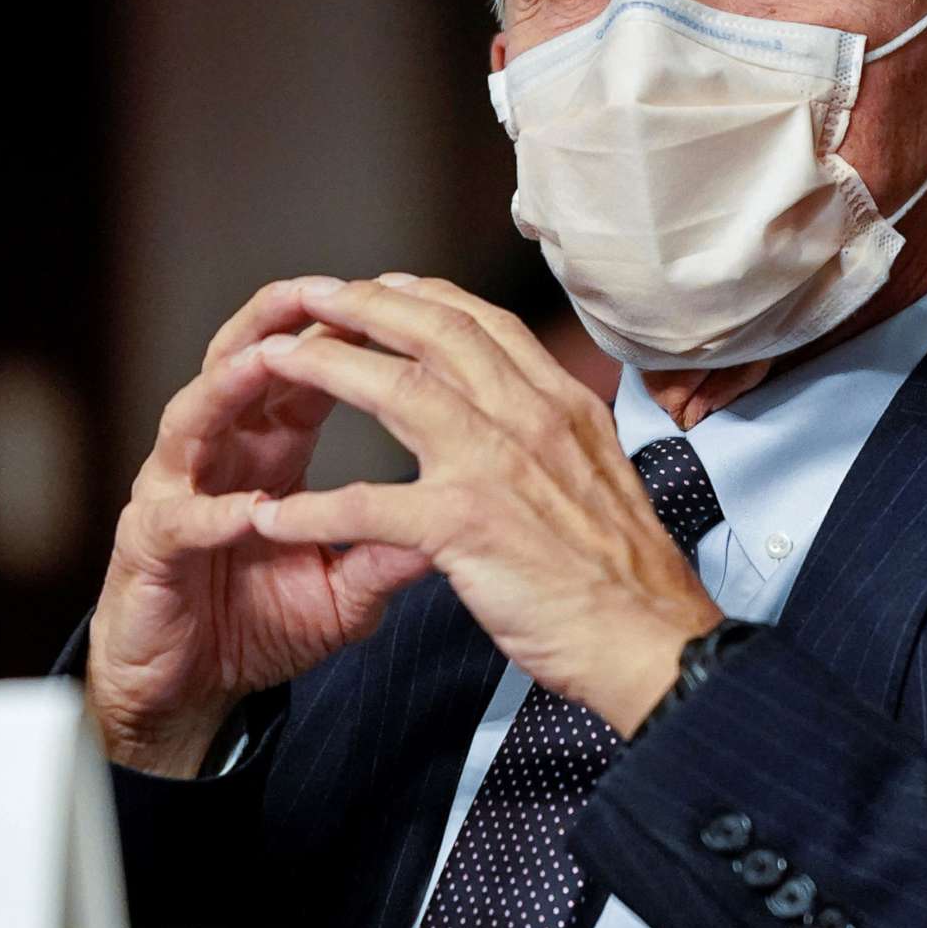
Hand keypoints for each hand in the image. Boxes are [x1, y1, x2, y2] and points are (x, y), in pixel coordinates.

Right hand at [85, 278, 432, 776]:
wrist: (189, 689)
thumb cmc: (259, 624)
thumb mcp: (346, 588)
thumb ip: (390, 549)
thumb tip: (463, 518)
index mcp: (268, 450)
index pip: (305, 371)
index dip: (340, 334)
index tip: (387, 305)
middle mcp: (217, 456)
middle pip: (238, 364)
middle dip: (275, 324)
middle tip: (315, 290)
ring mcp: (176, 494)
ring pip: (192, 419)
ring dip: (229, 388)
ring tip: (267, 361)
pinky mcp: (149, 548)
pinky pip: (180, 521)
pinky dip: (212, 511)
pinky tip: (246, 507)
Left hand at [244, 275, 720, 733]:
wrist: (654, 640)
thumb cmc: (628, 577)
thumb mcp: (604, 475)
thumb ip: (559, 436)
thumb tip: (532, 414)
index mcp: (563, 407)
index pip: (487, 325)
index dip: (428, 299)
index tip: (386, 287)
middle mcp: (532, 419)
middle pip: (436, 334)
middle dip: (365, 306)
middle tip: (313, 295)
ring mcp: (498, 467)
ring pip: (398, 389)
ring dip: (326, 368)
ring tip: (273, 361)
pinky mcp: (466, 526)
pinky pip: (369, 506)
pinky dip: (314, 510)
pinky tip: (272, 515)